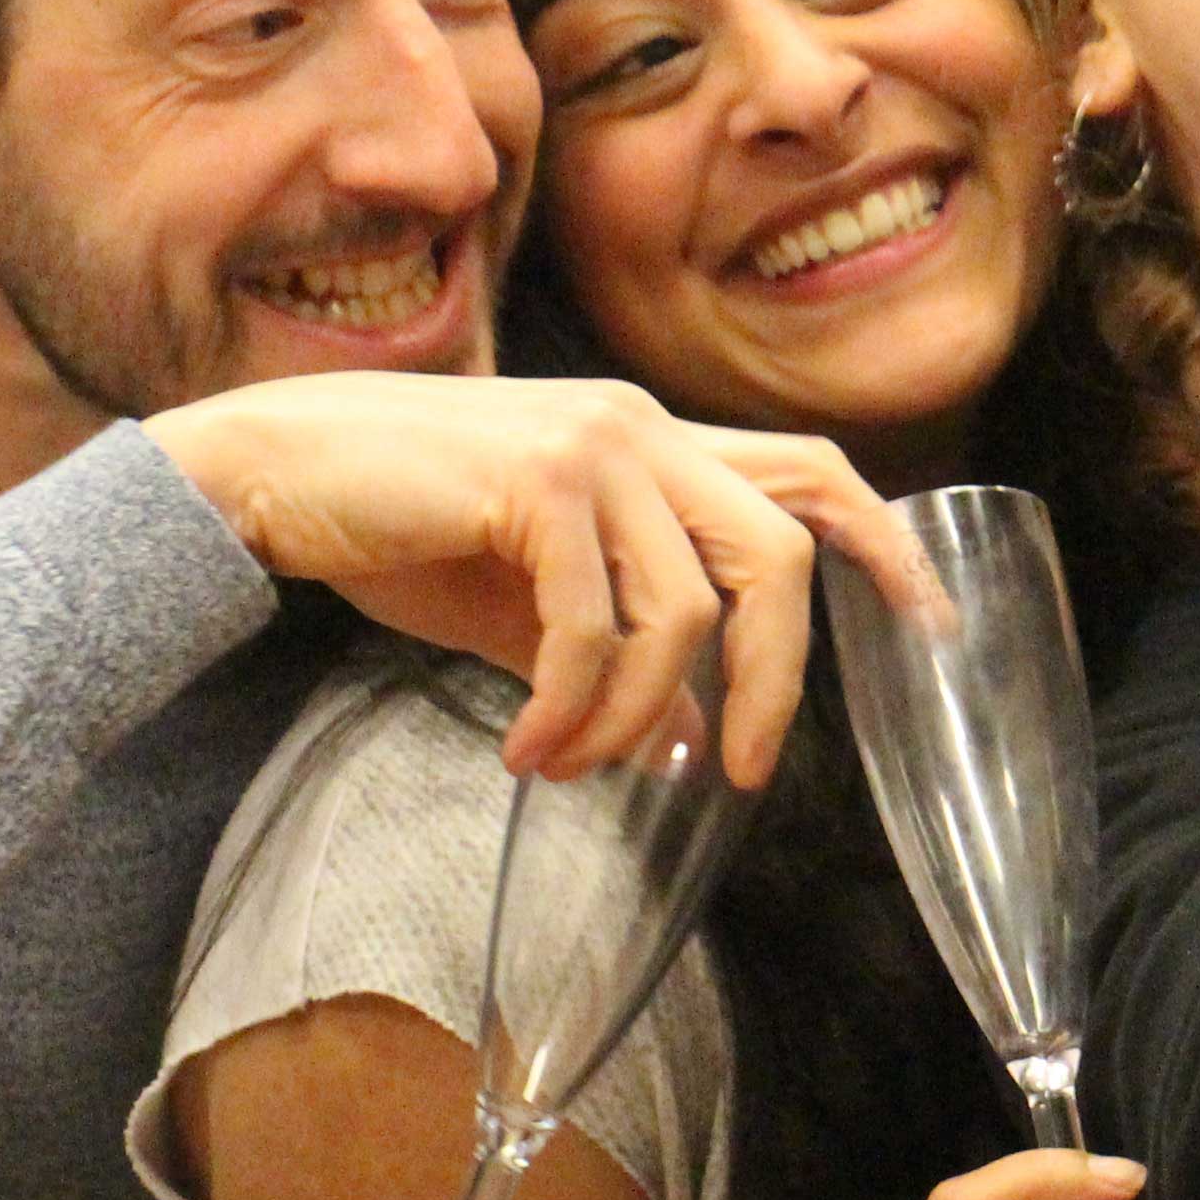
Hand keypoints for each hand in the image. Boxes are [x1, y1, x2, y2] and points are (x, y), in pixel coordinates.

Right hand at [140, 373, 920, 783]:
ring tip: (563, 767)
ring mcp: (596, 446)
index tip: (933, 625)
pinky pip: (595, 629)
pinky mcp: (536, 483)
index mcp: (656, 442)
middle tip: (733, 772)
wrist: (266, 472)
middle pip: (781, 556)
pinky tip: (524, 751)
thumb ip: (612, 656)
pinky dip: (570, 710)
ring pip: (685, 613)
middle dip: (772, 681)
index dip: (887, 546)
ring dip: (632, 719)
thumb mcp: (523, 602)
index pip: (812, 474)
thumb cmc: (393, 527)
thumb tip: (678, 747)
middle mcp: (643, 428)